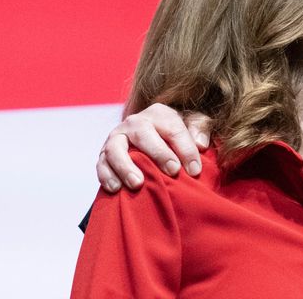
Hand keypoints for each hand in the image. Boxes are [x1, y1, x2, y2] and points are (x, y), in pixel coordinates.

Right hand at [96, 103, 210, 191]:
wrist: (156, 139)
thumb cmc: (179, 135)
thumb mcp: (195, 124)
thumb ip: (201, 128)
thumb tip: (200, 144)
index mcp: (159, 113)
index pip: (173, 129)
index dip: (185, 149)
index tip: (195, 170)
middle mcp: (136, 122)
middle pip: (143, 134)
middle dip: (159, 153)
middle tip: (173, 171)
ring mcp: (117, 137)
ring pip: (115, 148)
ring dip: (125, 166)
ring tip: (137, 184)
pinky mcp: (104, 153)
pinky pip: (101, 164)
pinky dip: (106, 176)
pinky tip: (116, 189)